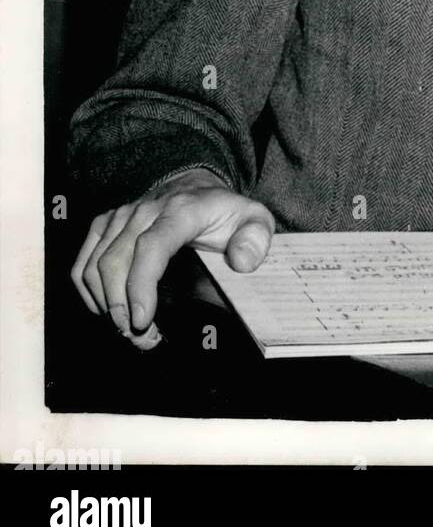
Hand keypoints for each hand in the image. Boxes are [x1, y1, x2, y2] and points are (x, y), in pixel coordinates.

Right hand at [70, 169, 273, 346]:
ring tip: (129, 330)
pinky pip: (83, 261)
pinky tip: (105, 311)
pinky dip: (88, 291)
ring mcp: (121, 217)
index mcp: (182, 211)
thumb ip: (256, 239)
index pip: (152, 246)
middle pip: (116, 261)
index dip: (141, 284)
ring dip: (105, 304)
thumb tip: (242, 261)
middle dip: (122, 307)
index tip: (143, 319)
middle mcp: (145, 210)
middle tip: (142, 338)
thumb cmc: (224, 212)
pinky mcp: (105, 225)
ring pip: (96, 265)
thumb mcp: (254, 220)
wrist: (197, 188)